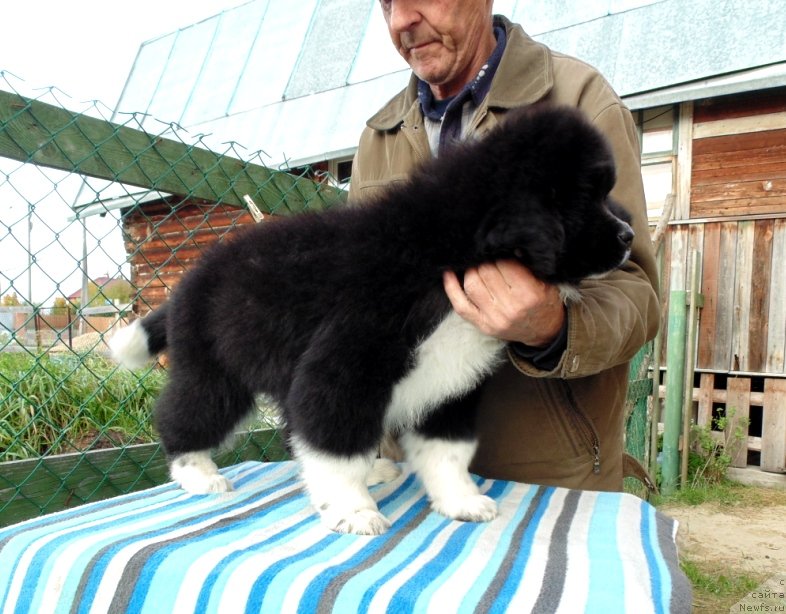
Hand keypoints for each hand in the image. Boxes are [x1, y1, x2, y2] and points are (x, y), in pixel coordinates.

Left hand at [443, 260, 565, 346]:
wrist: (544, 331)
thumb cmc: (544, 301)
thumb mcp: (546, 282)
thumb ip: (528, 265)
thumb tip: (508, 246)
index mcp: (529, 294)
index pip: (505, 265)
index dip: (500, 254)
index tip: (498, 249)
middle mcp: (511, 308)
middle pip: (486, 273)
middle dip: (484, 261)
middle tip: (486, 255)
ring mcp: (495, 318)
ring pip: (472, 285)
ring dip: (471, 271)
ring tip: (476, 264)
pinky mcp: (483, 325)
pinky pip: (461, 305)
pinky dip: (451, 288)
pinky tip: (448, 274)